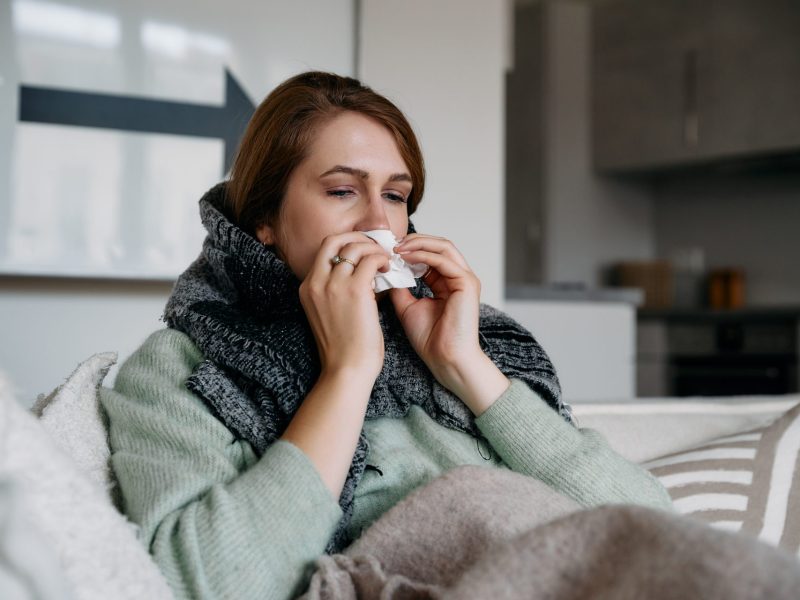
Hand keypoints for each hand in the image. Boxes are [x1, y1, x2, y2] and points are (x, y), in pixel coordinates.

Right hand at [299, 232, 390, 381]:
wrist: (346, 370)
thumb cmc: (344, 349)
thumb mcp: (328, 314)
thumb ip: (336, 292)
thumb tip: (361, 274)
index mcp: (307, 288)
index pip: (325, 250)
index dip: (346, 243)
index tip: (363, 249)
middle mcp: (316, 282)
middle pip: (335, 240)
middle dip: (358, 238)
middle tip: (376, 248)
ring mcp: (334, 285)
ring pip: (355, 247)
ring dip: (374, 250)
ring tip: (386, 262)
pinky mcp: (355, 290)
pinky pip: (371, 260)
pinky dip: (382, 260)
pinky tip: (389, 270)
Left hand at [389, 234, 508, 413]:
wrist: (445, 359)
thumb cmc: (430, 339)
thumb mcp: (407, 306)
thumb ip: (400, 287)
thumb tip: (386, 270)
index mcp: (446, 282)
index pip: (430, 254)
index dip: (409, 249)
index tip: (386, 249)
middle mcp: (458, 277)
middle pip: (438, 245)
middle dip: (413, 241)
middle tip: (390, 243)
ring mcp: (465, 279)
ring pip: (443, 246)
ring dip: (418, 244)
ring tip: (396, 247)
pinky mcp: (467, 283)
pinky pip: (443, 260)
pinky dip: (423, 255)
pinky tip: (405, 257)